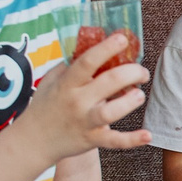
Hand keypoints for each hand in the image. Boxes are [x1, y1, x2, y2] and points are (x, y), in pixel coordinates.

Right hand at [29, 34, 150, 160]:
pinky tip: (148, 135)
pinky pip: (114, 141)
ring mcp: (85, 121)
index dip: (106, 48)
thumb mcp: (52, 80)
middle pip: (108, 82)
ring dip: (130, 101)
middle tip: (141, 72)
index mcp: (67, 83)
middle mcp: (76, 101)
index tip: (122, 39)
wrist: (34, 140)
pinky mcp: (92, 139)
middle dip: (131, 73)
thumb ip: (71, 64)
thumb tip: (94, 44)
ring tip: (138, 95)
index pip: (87, 61)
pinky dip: (132, 139)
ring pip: (111, 112)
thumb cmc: (46, 104)